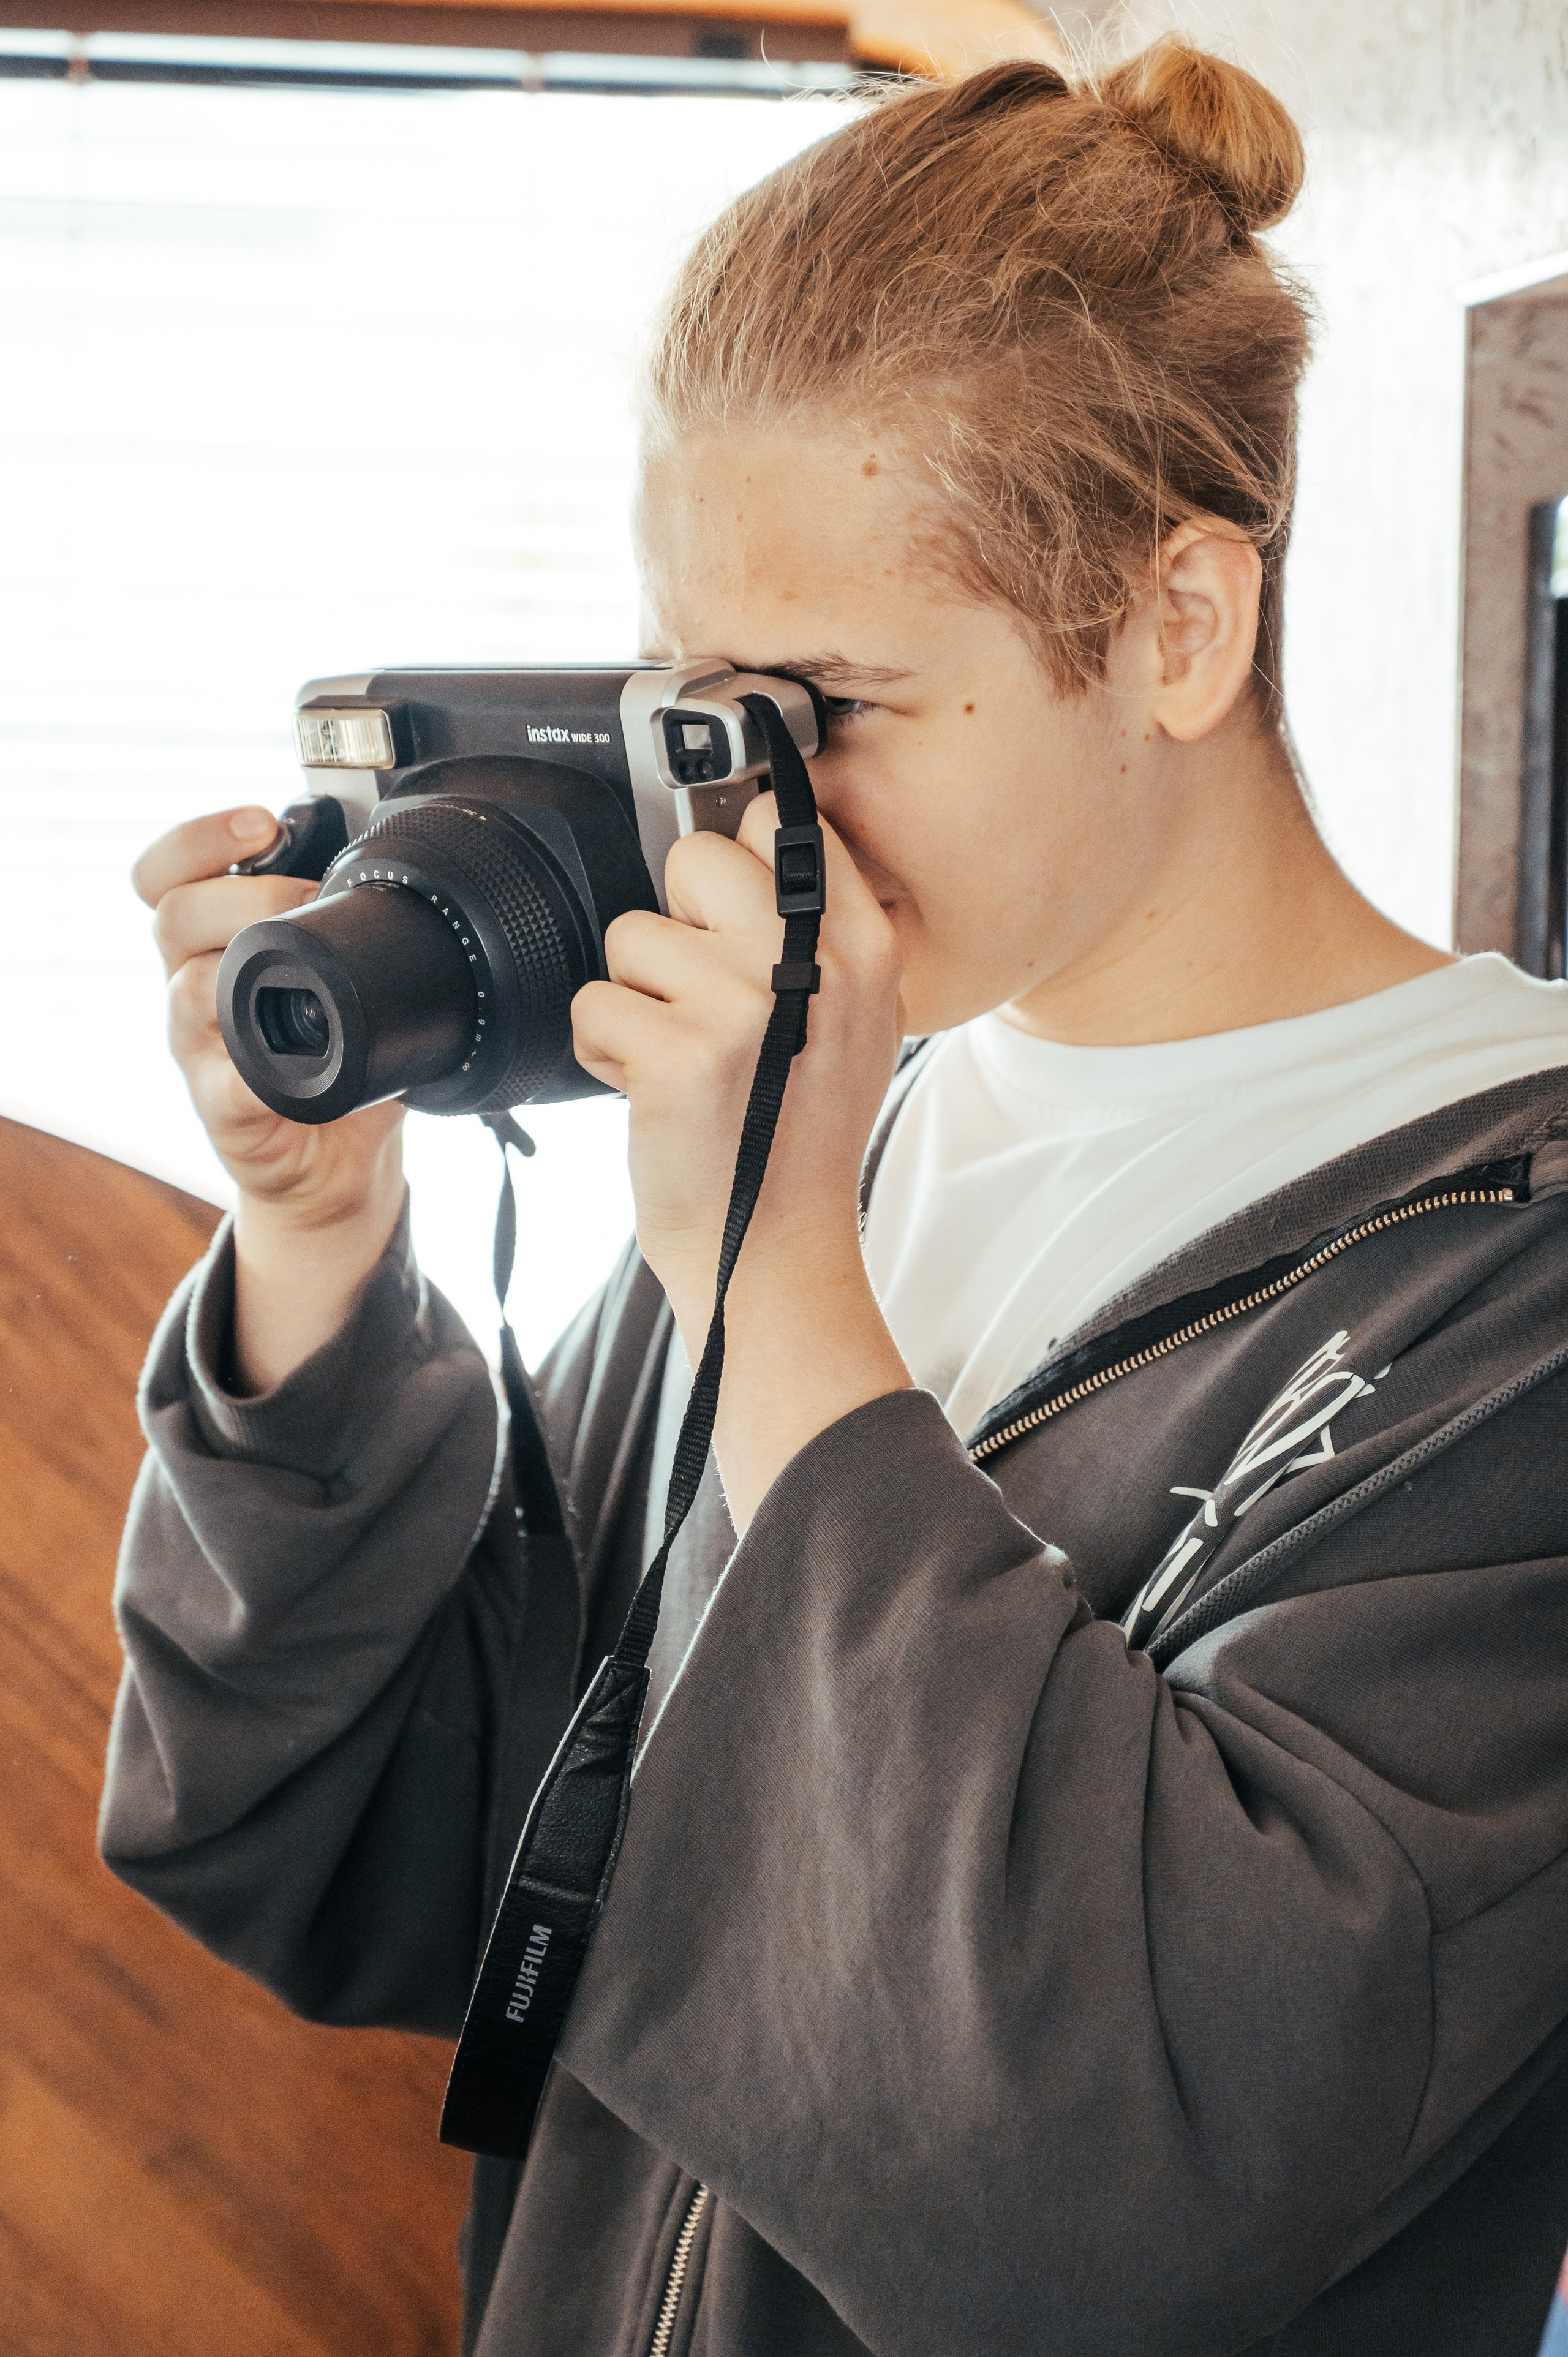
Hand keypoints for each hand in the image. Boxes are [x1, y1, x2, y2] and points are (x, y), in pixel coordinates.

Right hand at [134, 807, 405, 1390]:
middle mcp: (190, 988)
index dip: (196, 840)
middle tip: (307, 894)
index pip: (164, 876)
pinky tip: (294, 1049)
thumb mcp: (346, 977)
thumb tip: (406, 864)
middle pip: (172, 915)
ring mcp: (199, 1051)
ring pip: (186, 986)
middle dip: (246, 893)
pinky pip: (224, 1078)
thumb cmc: (340, 1057)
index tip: (260, 822)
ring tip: (312, 959)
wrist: (336, 1161)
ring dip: (249, 961)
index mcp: (213, 944)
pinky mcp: (221, 1109)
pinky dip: (258, 1062)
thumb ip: (353, 923)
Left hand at [572, 796, 912, 1525]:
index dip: (738, 863)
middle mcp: (813, 964)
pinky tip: (655, 1096)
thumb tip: (758, 832)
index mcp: (864, 947)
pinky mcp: (679, 1054)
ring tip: (685, 1062)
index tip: (730, 913)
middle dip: (679, 927)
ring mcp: (745, 1006)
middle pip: (697, 856)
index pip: (782, 820)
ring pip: (631, 935)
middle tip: (706, 1006)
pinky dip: (605, 1054)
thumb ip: (819, 930)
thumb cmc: (798, 1139)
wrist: (774, 1257)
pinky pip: (594, 1004)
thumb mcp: (854, 1021)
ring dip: (637, 1001)